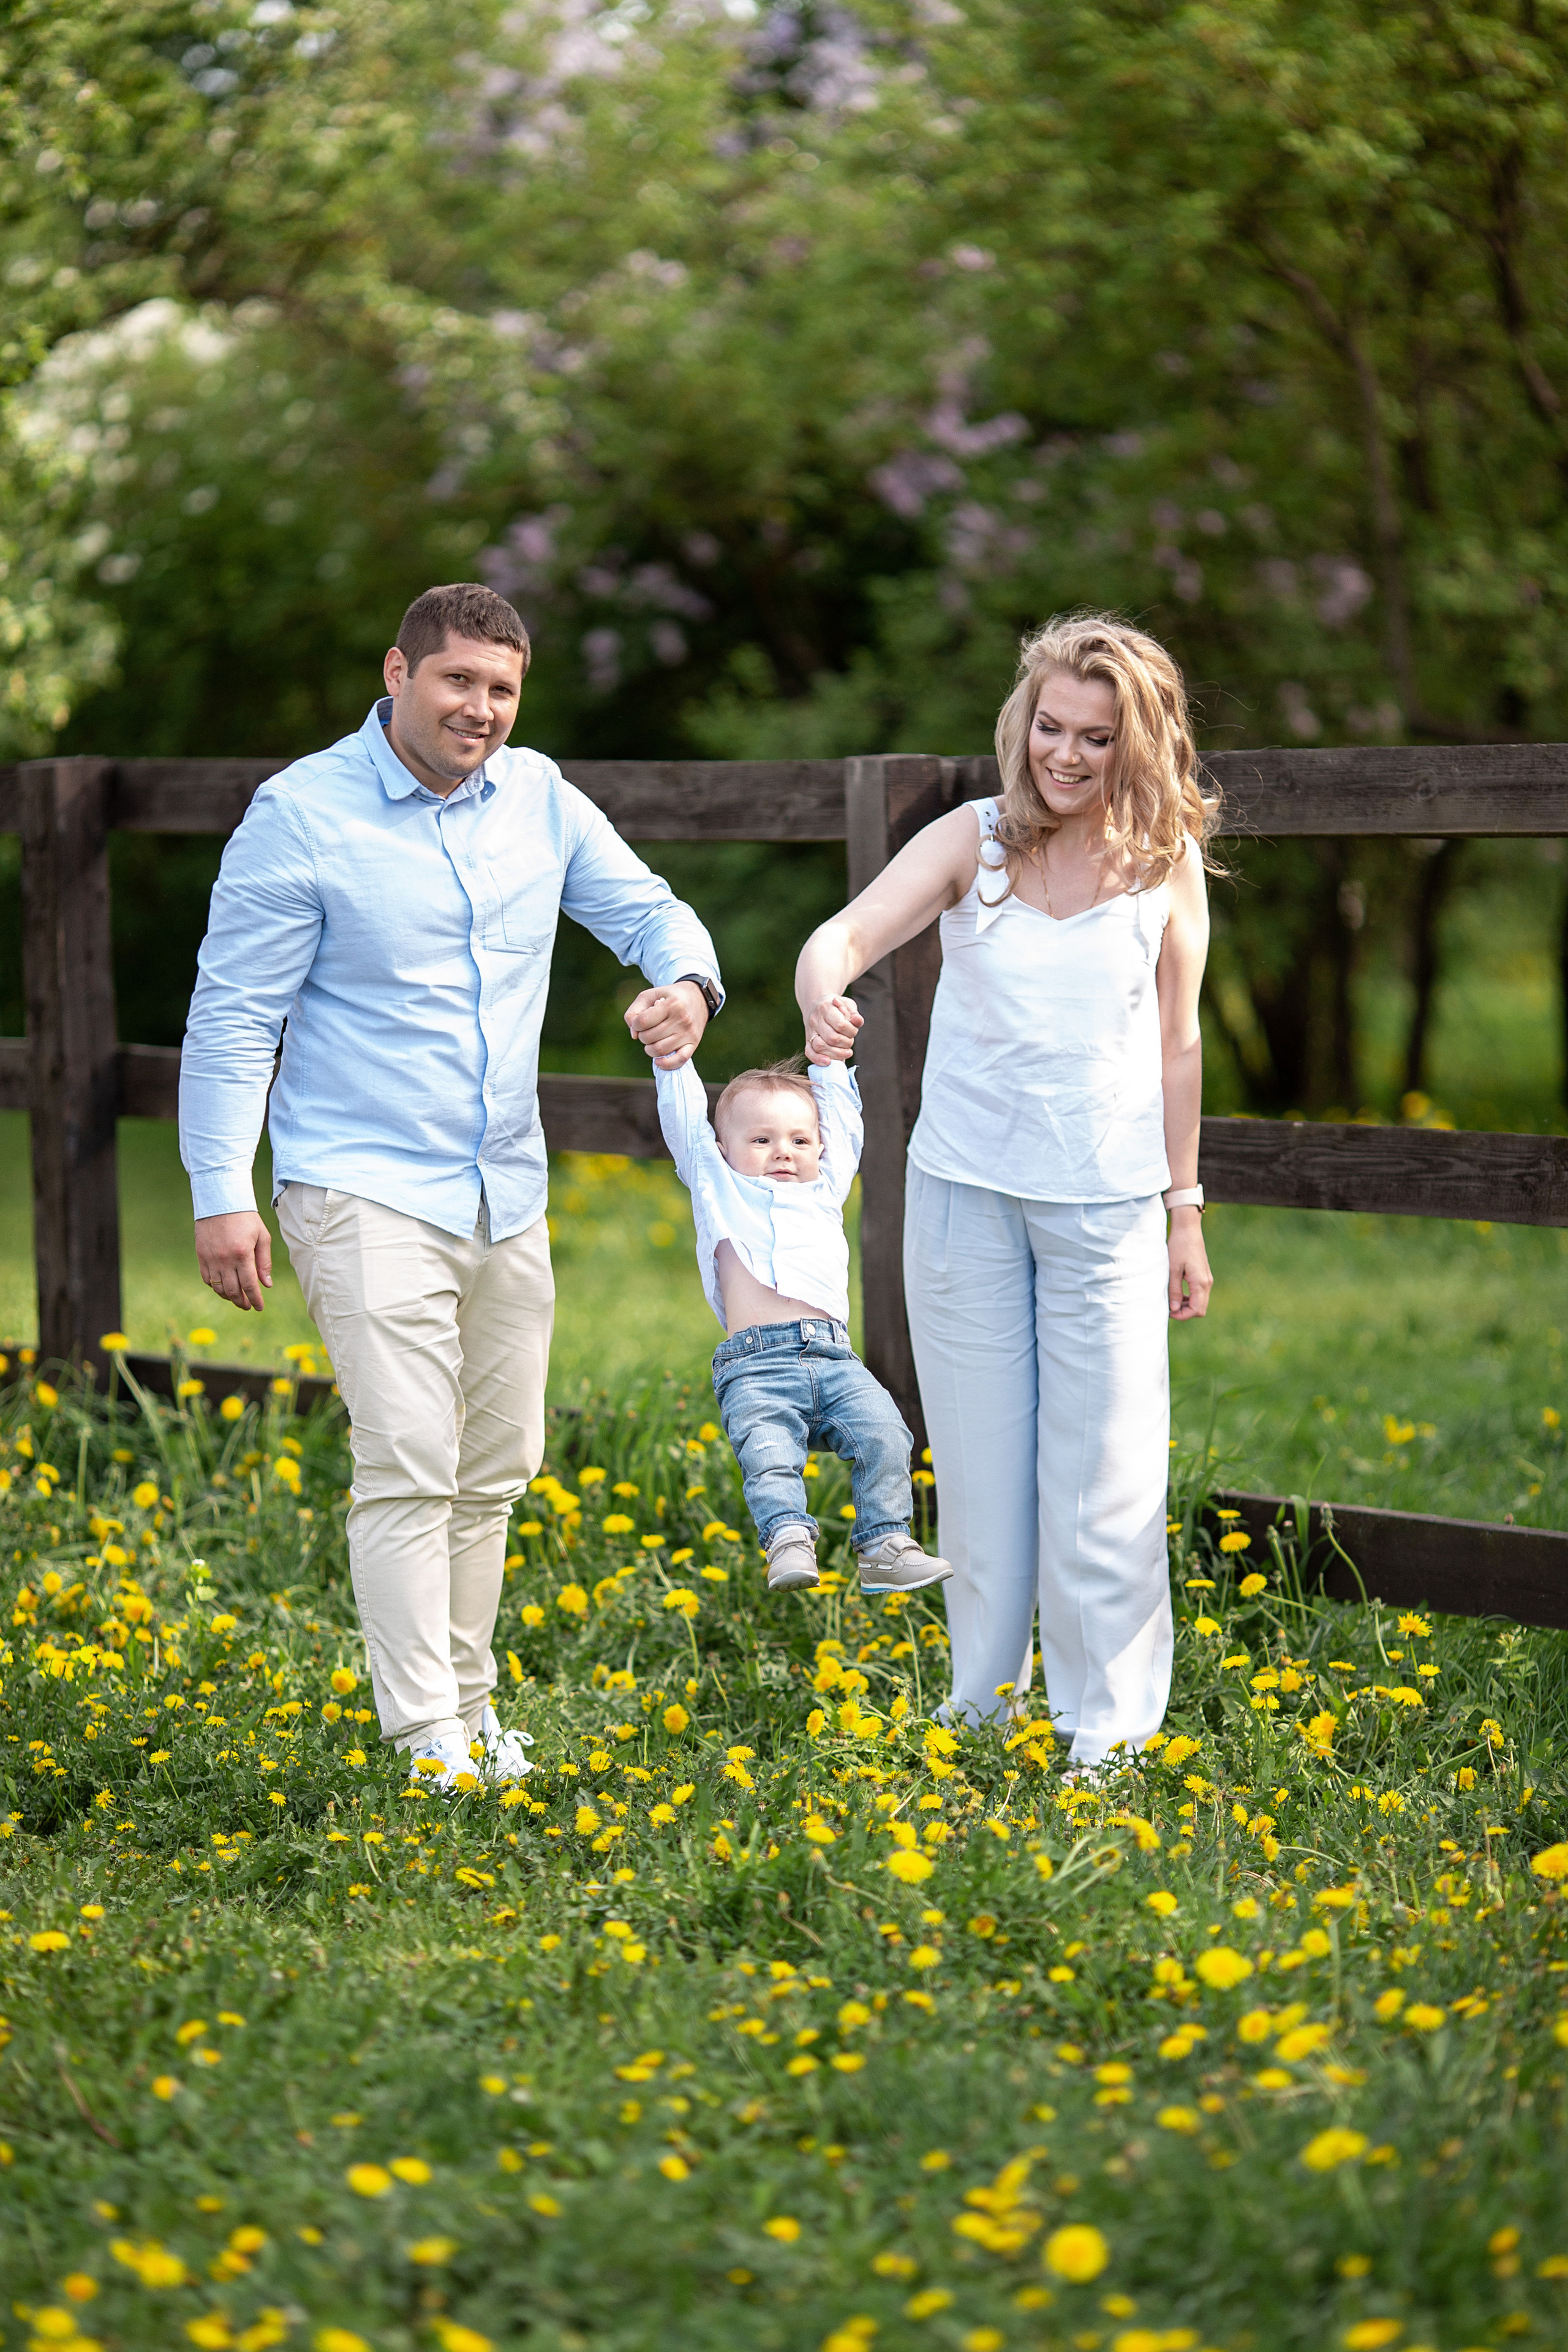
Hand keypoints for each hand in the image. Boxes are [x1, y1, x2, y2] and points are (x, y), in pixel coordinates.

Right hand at [195, 1211, 272, 1312]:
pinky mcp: (201, 1256)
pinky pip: (207, 1279)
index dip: (255, 1299)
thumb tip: (267, 1285)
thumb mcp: (262, 1237)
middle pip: (233, 1291)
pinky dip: (216, 1287)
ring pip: (219, 1288)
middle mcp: (225, 1259)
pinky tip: (224, 1287)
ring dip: (229, 1297)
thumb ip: (264, 1262)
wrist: (220, 1202)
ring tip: (237, 1299)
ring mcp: (211, 1259)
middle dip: (242, 1302)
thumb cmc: (246, 1218)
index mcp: (243, 1254)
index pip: (250, 1285)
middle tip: (248, 1306)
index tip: (259, 1307)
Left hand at [625, 980, 708, 1069]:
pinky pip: (679, 1060)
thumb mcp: (649, 995)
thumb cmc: (669, 997)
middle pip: (649, 1037)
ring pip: (659, 1050)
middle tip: (647, 1030)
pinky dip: (666, 1064)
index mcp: (671, 1004)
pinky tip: (658, 1061)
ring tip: (653, 1040)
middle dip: (642, 1036)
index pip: (643, 1022)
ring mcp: (688, 1033)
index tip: (639, 1022)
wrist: (698, 998)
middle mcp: (682, 1019)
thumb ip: (634, 1012)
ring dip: (649, 1048)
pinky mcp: (693, 1044)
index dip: (635, 1025)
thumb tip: (633, 1034)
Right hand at [804, 993, 862, 1063]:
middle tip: (849, 1041)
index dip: (851, 1031)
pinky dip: (818, 1059)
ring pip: (820, 1047)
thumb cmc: (835, 1006)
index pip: (840, 1025)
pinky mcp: (807, 1041)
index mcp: (826, 1008)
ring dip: (837, 1053)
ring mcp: (810, 1031)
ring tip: (846, 1051)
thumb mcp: (847, 1005)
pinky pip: (809, 1053)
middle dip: (846, 1043)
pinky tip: (828, 1062)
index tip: (853, 1030)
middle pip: (832, 1038)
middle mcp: (816, 1020)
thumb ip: (854, 1014)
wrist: (816, 1004)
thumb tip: (858, 1021)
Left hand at [1168, 1205, 1211, 1319]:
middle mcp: (1207, 1283)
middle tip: (1168, 1308)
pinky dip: (1189, 1298)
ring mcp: (1207, 1279)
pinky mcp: (1204, 1275)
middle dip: (1185, 1312)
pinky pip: (1199, 1294)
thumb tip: (1173, 1309)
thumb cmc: (1179, 1246)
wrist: (1188, 1229)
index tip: (1168, 1312)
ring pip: (1200, 1302)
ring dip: (1186, 1305)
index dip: (1182, 1315)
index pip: (1196, 1310)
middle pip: (1200, 1309)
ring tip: (1171, 1301)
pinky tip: (1177, 1294)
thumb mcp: (1173, 1269)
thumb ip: (1174, 1290)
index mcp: (1200, 1283)